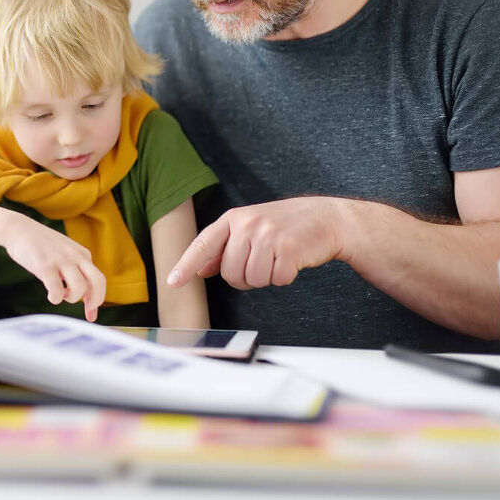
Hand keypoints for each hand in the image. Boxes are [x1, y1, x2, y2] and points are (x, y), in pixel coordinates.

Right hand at [1, 217, 106, 320]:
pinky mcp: (44, 266)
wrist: (19, 229)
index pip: (99, 279)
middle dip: (95, 300)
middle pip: (98, 281)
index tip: (90, 315)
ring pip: (79, 287)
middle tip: (86, 311)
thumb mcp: (65, 253)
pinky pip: (57, 289)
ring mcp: (61, 260)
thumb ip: (76, 270)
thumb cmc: (41, 247)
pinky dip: (56, 298)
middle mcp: (75, 256)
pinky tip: (50, 295)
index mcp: (82, 254)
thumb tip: (84, 294)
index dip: (97, 299)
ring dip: (71, 298)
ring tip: (61, 294)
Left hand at [166, 198, 347, 289]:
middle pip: (230, 273)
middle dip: (244, 277)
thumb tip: (201, 268)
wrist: (326, 217)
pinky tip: (291, 260)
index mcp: (234, 218)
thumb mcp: (250, 228)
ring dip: (265, 278)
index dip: (186, 264)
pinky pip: (276, 280)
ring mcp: (268, 235)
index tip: (173, 282)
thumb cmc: (285, 225)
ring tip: (277, 258)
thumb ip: (224, 247)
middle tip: (262, 261)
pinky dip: (285, 277)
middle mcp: (248, 224)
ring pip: (252, 280)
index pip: (204, 244)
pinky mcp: (289, 248)